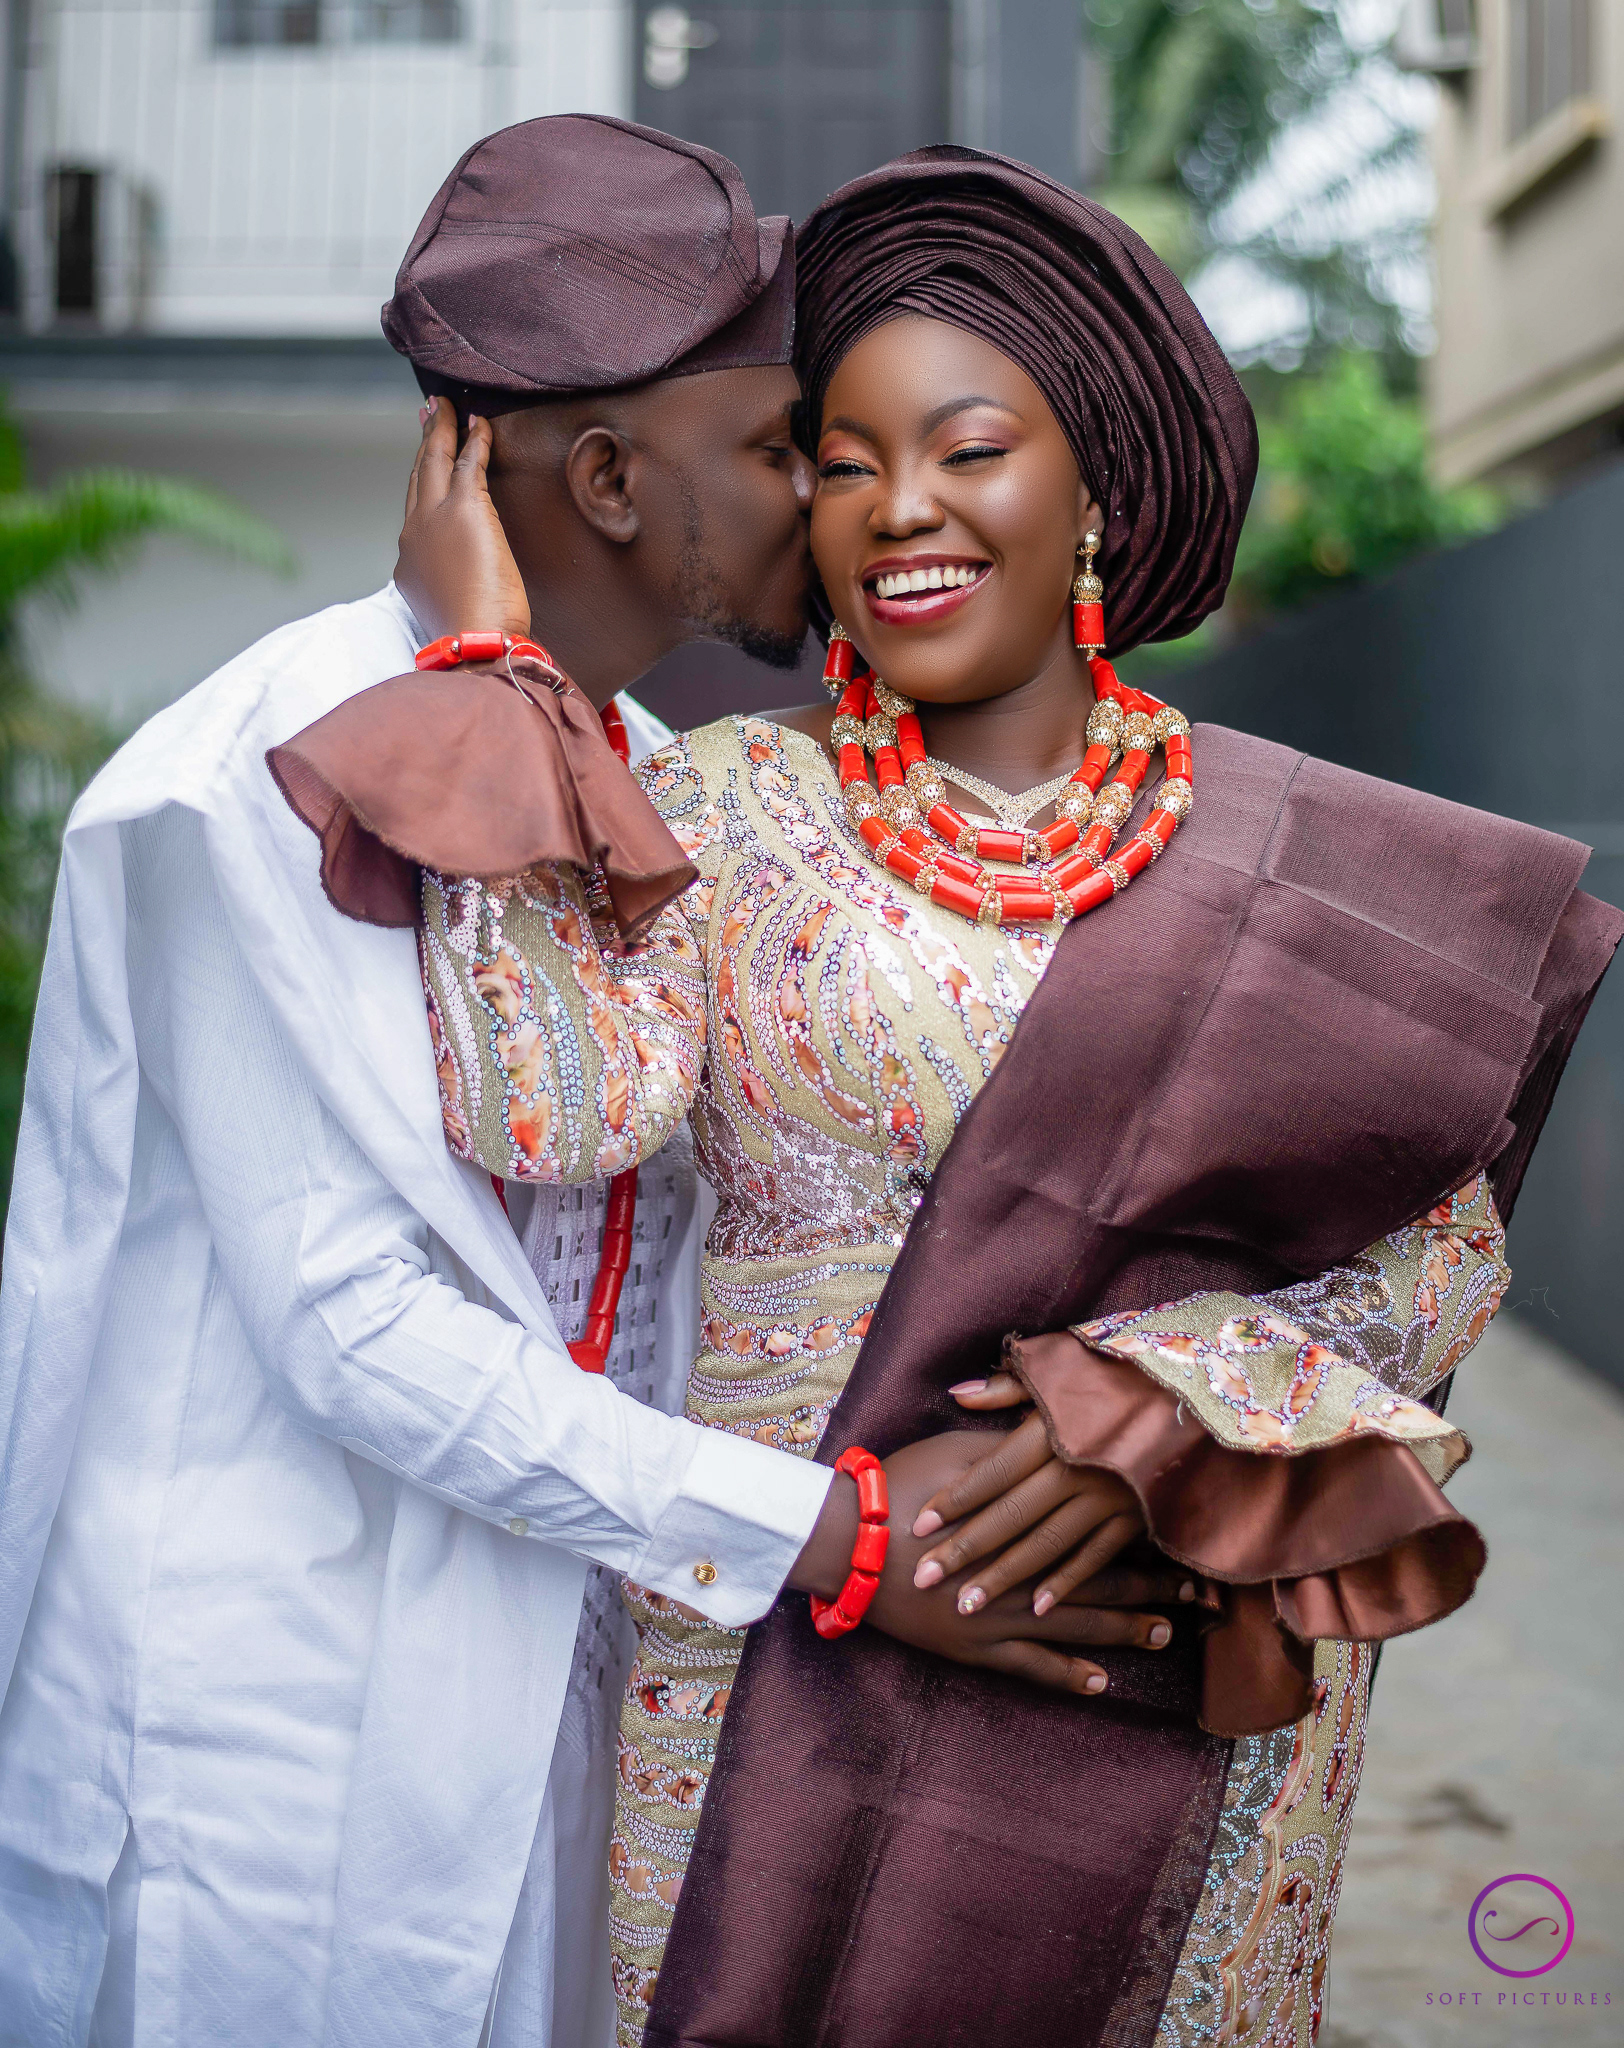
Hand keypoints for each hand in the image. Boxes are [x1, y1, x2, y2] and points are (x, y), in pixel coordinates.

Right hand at [397, 398, 530, 641]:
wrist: (473, 641)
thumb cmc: (472, 637)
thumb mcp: (450, 609)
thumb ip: (450, 587)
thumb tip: (465, 583)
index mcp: (409, 561)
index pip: (414, 510)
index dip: (420, 480)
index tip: (423, 459)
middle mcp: (413, 533)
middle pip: (418, 476)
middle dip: (424, 443)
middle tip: (429, 414)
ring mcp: (434, 518)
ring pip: (435, 461)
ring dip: (443, 431)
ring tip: (447, 407)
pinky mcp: (464, 508)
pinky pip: (469, 462)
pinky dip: (475, 440)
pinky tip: (480, 424)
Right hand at [790, 1430, 1187, 1697]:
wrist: (846, 1542)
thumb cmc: (898, 1487)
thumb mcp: (957, 1450)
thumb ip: (1009, 1449)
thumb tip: (1051, 1434)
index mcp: (1024, 1516)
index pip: (1098, 1525)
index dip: (1145, 1534)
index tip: (1187, 1537)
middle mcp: (1024, 1568)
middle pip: (1101, 1577)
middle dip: (1154, 1586)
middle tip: (1201, 1595)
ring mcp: (1002, 1613)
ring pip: (1078, 1623)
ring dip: (1125, 1628)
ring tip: (1168, 1633)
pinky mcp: (977, 1645)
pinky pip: (1033, 1665)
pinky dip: (1068, 1673)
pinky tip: (1100, 1681)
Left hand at [910, 1370, 1194, 1622]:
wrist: (1200, 1397)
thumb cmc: (1119, 1376)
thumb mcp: (1063, 1367)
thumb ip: (1009, 1386)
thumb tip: (957, 1394)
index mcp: (1054, 1428)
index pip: (993, 1471)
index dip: (954, 1500)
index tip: (918, 1527)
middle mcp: (1078, 1465)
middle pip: (1012, 1515)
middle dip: (966, 1550)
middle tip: (924, 1578)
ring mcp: (1111, 1496)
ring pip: (1048, 1544)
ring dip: (1007, 1577)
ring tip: (968, 1604)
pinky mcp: (1139, 1517)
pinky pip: (1096, 1557)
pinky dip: (1066, 1582)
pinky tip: (1035, 1608)